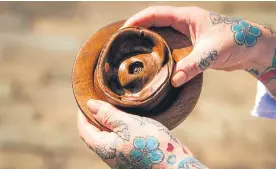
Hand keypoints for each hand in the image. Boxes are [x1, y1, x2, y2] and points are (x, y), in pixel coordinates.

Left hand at [78, 99, 207, 168]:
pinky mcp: (131, 156)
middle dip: (93, 117)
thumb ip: (108, 115)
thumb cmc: (152, 144)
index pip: (84, 129)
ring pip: (107, 137)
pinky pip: (118, 140)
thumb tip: (90, 105)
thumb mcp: (128, 125)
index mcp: (103, 147)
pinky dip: (117, 128)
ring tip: (112, 106)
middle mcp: (109, 154)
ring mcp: (120, 157)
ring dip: (106, 122)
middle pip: (94, 134)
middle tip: (98, 100)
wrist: (175, 164)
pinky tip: (126, 119)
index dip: (83, 113)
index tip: (86, 98)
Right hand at [122, 6, 275, 99]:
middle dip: (139, 31)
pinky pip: (171, 47)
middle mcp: (185, 23)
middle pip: (155, 23)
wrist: (253, 48)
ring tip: (134, 55)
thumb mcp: (213, 52)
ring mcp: (188, 35)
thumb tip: (174, 81)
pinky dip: (161, 53)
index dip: (138, 20)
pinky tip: (155, 64)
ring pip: (162, 36)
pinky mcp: (192, 46)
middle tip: (124, 45)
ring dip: (149, 43)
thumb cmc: (236, 42)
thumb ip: (193, 65)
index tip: (123, 31)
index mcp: (187, 17)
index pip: (155, 13)